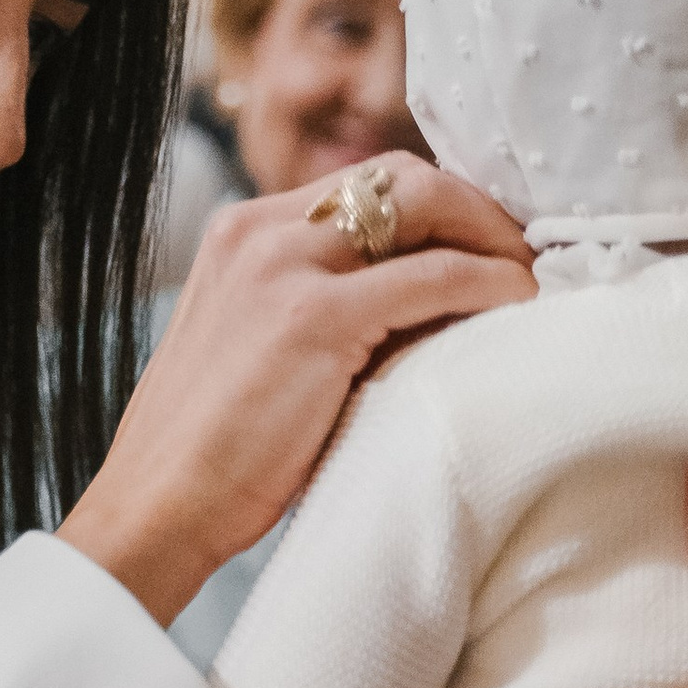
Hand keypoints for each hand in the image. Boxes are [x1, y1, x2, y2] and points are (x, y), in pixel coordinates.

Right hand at [59, 156, 532, 628]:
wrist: (155, 509)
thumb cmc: (211, 454)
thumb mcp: (258, 350)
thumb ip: (317, 310)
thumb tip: (420, 312)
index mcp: (243, 232)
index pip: (365, 184)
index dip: (440, 207)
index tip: (487, 244)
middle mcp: (261, 232)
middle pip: (400, 178)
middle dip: (475, 210)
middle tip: (524, 257)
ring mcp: (284, 267)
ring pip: (422, 207)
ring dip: (491, 238)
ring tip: (532, 281)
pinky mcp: (313, 317)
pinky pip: (434, 276)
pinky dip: (489, 284)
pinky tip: (518, 306)